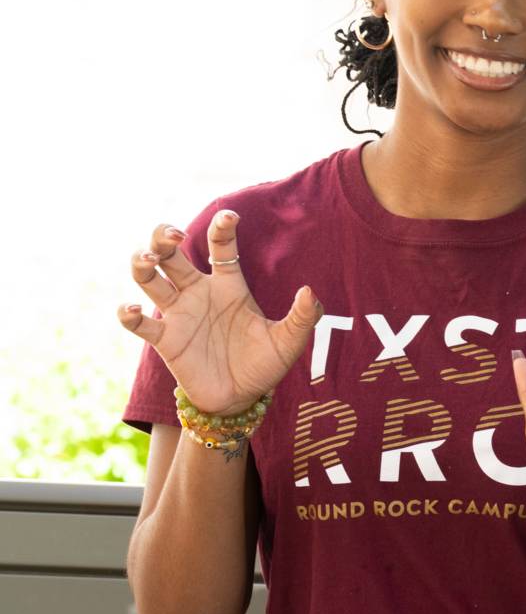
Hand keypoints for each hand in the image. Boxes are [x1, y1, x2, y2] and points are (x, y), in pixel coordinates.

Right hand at [117, 212, 321, 414]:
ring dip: (141, 262)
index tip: (230, 215)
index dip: (222, 227)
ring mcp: (178, 313)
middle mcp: (198, 292)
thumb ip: (302, 317)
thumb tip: (309, 292)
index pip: (221, 247)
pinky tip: (135, 308)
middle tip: (175, 235)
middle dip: (164, 236)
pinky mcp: (164, 338)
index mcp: (228, 286)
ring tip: (149, 260)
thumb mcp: (289, 341)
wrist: (241, 399)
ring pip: (147, 277)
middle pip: (171, 252)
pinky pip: (137, 322)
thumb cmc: (264, 365)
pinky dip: (128, 312)